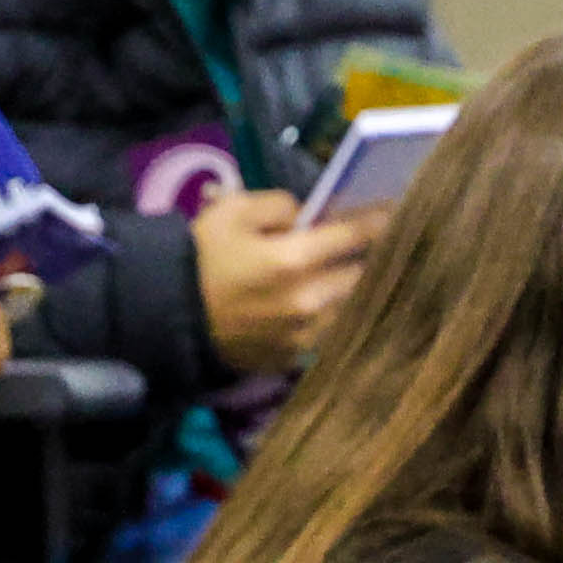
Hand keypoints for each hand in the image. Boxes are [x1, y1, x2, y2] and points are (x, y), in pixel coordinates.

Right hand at [194, 189, 385, 375]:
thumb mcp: (232, 211)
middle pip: (364, 275)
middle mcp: (307, 301)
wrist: (165, 318)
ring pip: (351, 309)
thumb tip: (310, 218)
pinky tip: (328, 306)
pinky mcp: (290, 358)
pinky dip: (332, 319)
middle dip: (372, 257)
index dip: (382, 217)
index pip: (358, 233)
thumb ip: (281, 205)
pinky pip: (327, 335)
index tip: (396, 208)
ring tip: (357, 276)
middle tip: (379, 244)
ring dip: (355, 291)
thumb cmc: (199, 259)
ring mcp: (301, 336)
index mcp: (294, 259)